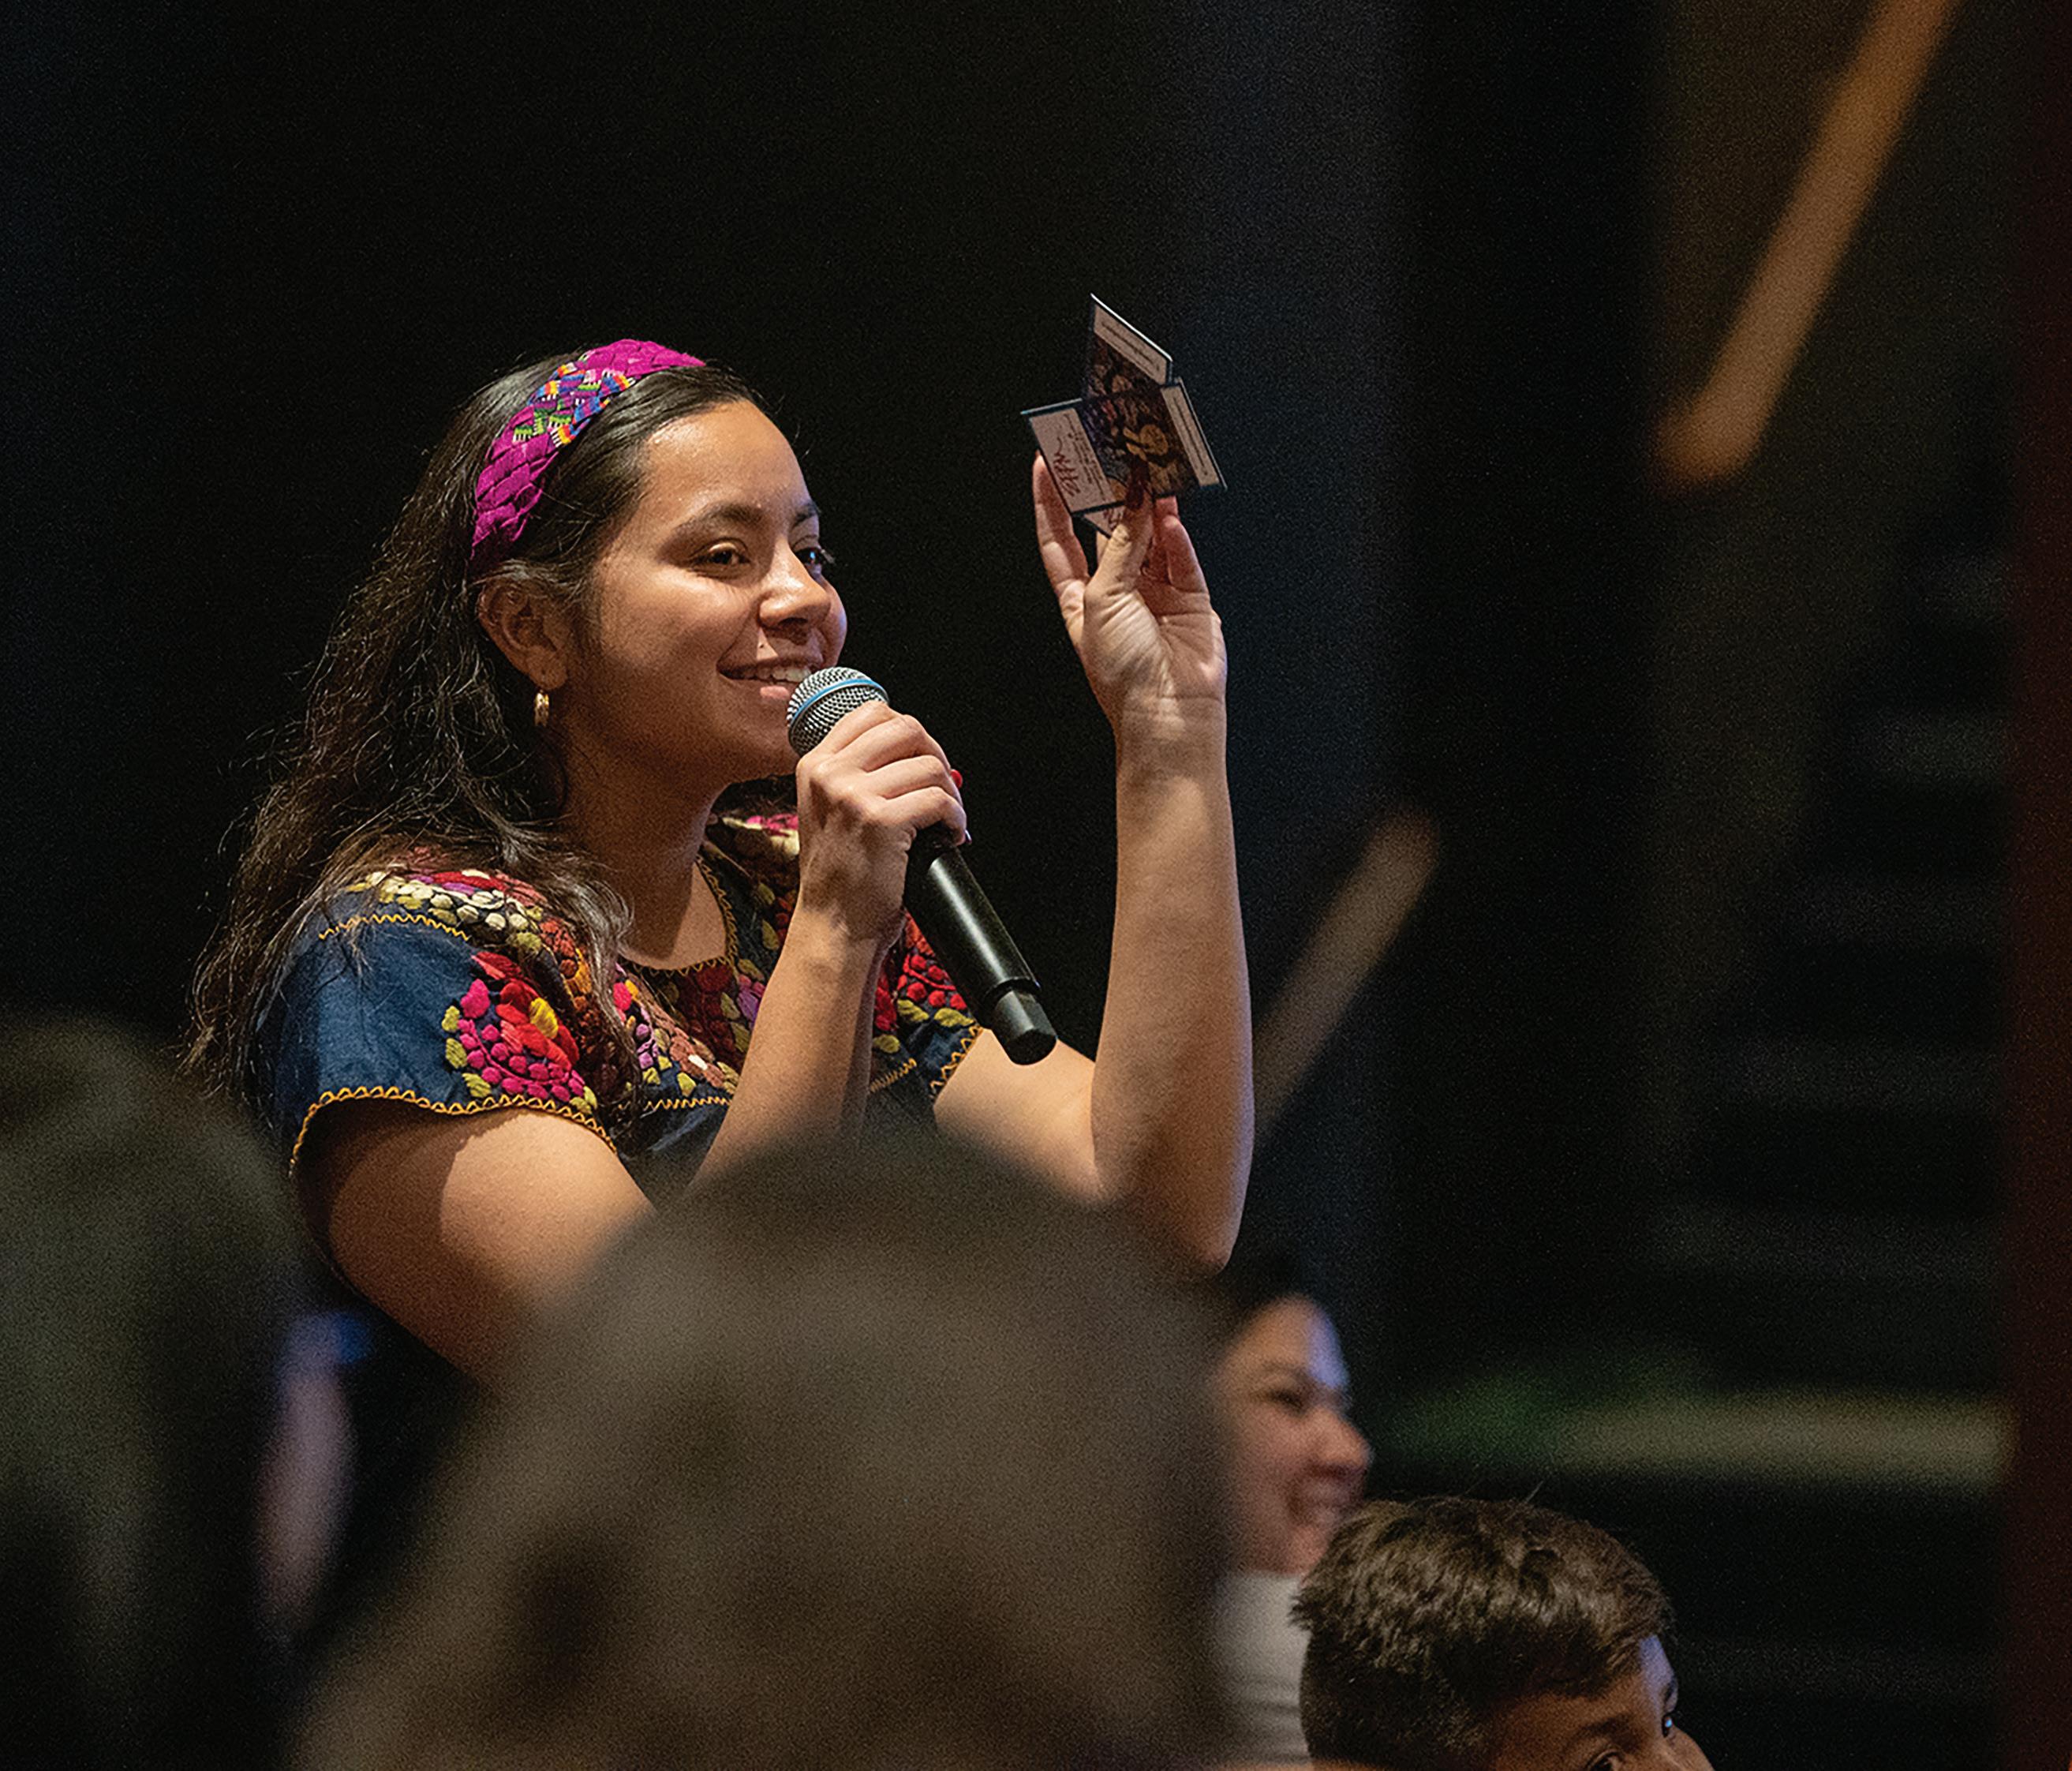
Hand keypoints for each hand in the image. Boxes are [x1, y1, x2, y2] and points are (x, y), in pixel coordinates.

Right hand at [790, 699, 965, 953]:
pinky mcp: (881, 822)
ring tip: (946, 820)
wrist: (834, 925)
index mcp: (815, 764)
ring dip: (951, 794)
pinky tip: (950, 836)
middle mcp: (830, 774)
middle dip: (937, 755)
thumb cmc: (840, 874)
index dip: (909, 732)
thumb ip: (854, 772)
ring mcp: (853, 795)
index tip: (921, 760)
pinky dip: (956, 818)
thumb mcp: (828, 809)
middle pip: (906, 728)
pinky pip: (939, 800)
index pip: (872, 711)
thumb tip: (910, 746)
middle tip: (942, 788)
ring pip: (929, 765)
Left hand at [1032, 455, 1226, 752]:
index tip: (1047, 461)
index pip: (1058, 539)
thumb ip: (1121, 545)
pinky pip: (1183, 558)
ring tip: (1147, 468)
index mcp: (1080, 597)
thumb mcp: (1103, 599)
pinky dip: (1177, 537)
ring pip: (1151, 537)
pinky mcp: (1191, 600)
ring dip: (1149, 507)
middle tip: (1109, 454)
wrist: (1167, 714)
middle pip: (1109, 530)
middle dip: (1109, 494)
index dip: (1050, 502)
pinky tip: (1171, 515)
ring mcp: (1155, 595)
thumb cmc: (1122, 671)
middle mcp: (1117, 592)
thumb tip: (1135, 498)